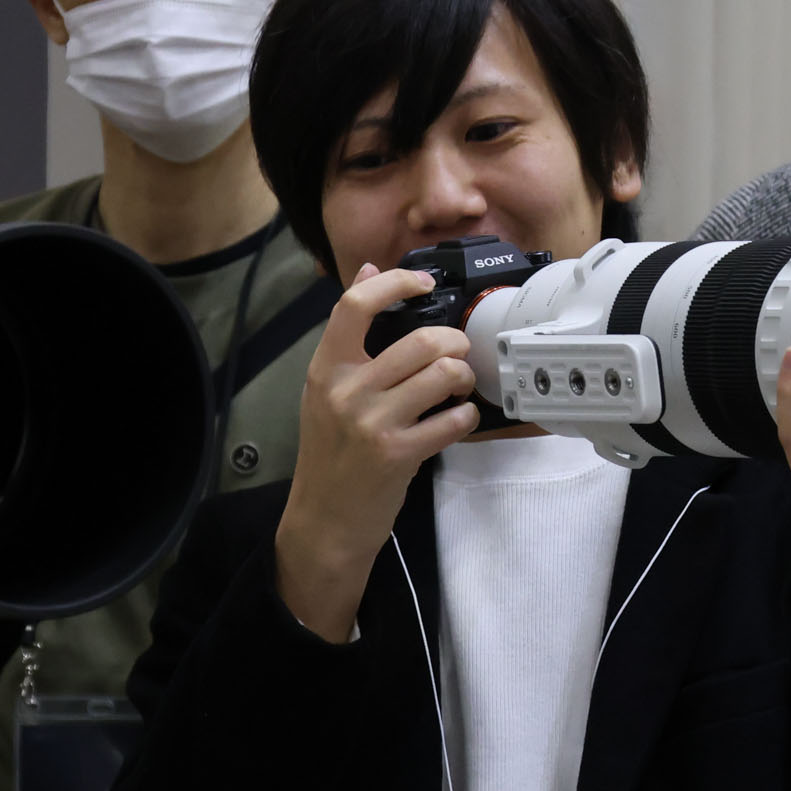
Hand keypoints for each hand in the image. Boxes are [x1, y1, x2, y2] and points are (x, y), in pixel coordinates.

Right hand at [275, 264, 479, 640]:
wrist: (324, 519)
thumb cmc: (332, 451)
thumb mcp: (326, 389)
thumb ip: (349, 335)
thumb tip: (368, 270)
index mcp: (326, 368)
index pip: (356, 304)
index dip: (397, 282)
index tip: (425, 282)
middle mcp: (346, 390)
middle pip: (421, 339)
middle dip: (455, 340)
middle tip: (459, 352)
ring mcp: (372, 423)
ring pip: (442, 374)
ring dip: (464, 376)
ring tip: (460, 385)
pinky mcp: (398, 454)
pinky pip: (453, 419)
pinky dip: (466, 415)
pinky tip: (458, 419)